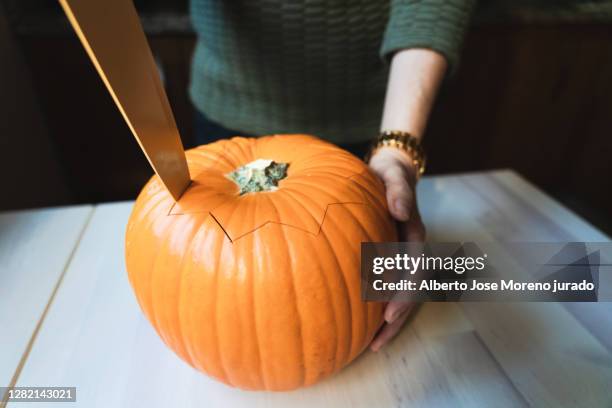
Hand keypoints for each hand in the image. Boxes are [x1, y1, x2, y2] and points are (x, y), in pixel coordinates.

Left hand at [368, 146, 425, 350]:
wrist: (389, 172)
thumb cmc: (388, 174)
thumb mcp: (393, 175)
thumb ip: (399, 192)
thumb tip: (399, 211)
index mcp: (414, 235)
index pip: (414, 272)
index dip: (404, 296)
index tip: (388, 315)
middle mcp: (411, 250)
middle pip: (410, 292)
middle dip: (396, 319)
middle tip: (377, 343)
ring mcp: (402, 256)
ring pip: (401, 295)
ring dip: (390, 322)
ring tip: (371, 346)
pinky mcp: (389, 259)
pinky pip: (388, 287)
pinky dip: (379, 307)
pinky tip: (362, 325)